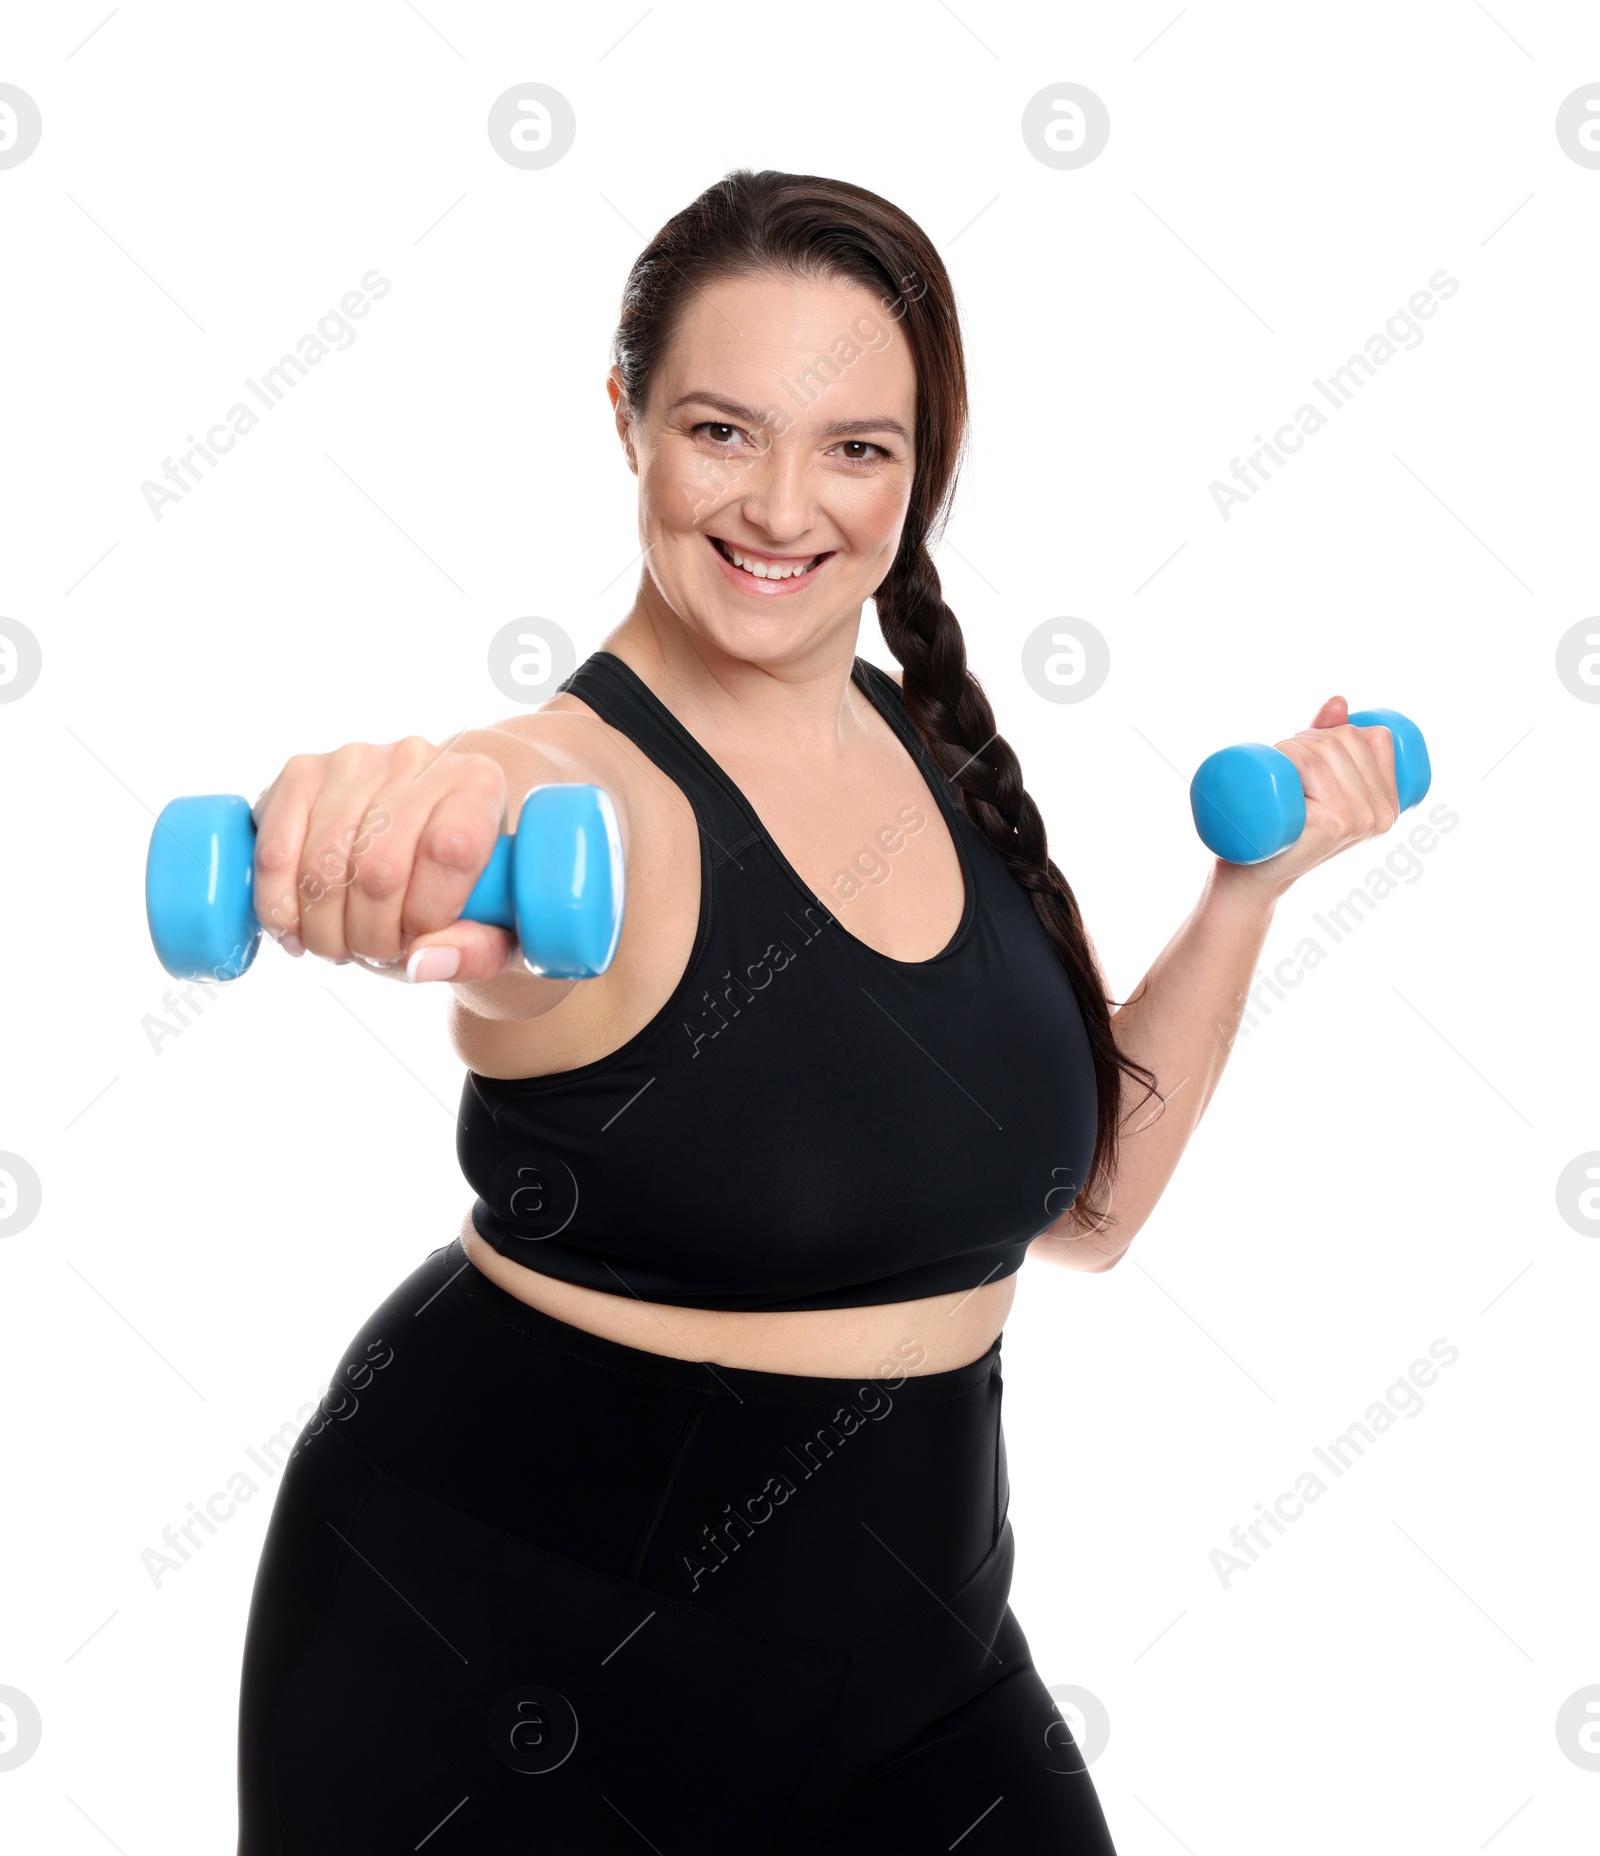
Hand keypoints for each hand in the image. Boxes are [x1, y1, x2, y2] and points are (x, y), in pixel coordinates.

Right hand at [251, 737, 520, 980]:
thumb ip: (477, 952)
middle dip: (371, 936)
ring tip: (342, 945)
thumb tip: (420, 961)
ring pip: (324, 867)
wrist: (419, 834)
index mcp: (478, 786)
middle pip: (380, 868)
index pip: (451, 850)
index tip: (418, 940)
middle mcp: (418, 759)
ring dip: (325, 930)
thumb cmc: (465, 887)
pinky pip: (275, 853)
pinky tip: (295, 931)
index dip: (427, 913)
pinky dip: (278, 907)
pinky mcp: (301, 773)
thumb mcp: (495, 929)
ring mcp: (354, 760)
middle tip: (375, 953)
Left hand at [1217, 695, 1401, 901]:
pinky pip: (1312, 766)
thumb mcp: (1316, 785)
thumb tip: (1339, 701)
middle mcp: (1382, 814)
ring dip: (1290, 746)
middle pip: (1347, 740)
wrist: (1253, 875)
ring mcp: (1358, 820)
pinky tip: (1283, 770)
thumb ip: (1331, 743)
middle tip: (1282, 763)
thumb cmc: (1283, 828)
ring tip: (1276, 771)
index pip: (1377, 738)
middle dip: (1306, 737)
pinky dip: (1290, 756)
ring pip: (1324, 749)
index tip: (1308, 751)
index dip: (1338, 731)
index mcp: (1390, 805)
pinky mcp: (1331, 824)